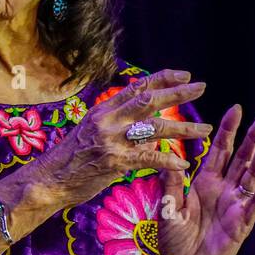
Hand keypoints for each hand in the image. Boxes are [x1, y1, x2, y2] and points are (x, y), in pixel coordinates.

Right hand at [32, 69, 212, 207]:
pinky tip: (183, 164)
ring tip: (205, 129)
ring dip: (184, 128)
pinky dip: (168, 161)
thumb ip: (118, 127)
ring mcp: (111, 139)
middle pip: (149, 100)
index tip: (185, 75)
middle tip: (202, 88)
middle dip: (178, 93)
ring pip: (154, 127)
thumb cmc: (71, 159)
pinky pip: (148, 159)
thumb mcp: (92, 133)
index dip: (163, 78)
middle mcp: (108, 120)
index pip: (137, 87)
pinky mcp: (114, 161)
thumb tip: (146, 131)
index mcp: (103, 110)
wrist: (49, 179)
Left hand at [159, 104, 254, 254]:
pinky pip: (254, 205)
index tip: (236, 109)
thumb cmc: (174, 240)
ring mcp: (235, 206)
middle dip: (252, 139)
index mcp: (204, 183)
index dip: (228, 131)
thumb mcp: (167, 207)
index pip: (220, 151)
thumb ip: (169, 182)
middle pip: (242, 160)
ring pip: (252, 178)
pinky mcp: (241, 224)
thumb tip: (163, 149)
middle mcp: (223, 191)